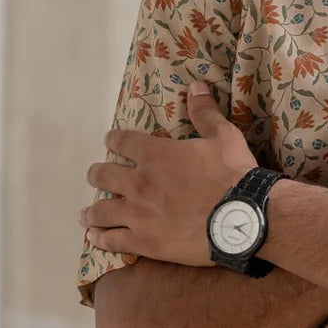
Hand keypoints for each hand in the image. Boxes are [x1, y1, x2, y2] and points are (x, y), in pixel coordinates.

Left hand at [79, 81, 258, 266]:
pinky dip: (100, 238)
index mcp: (156, 154)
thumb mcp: (224, 136)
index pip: (123, 142)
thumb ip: (205, 112)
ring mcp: (138, 214)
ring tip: (85, 214)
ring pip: (101, 211)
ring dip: (91, 211)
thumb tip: (195, 86)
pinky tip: (94, 238)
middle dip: (97, 174)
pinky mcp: (143, 241)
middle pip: (104, 175)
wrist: (241, 218)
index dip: (114, 140)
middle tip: (95, 176)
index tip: (109, 141)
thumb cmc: (232, 175)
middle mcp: (139, 182)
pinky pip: (112, 240)